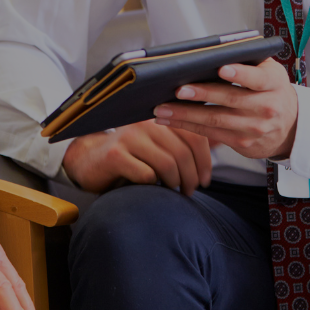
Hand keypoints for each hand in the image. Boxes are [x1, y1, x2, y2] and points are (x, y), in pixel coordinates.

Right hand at [61, 120, 213, 195]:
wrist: (89, 161)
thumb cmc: (130, 155)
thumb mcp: (157, 145)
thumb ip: (183, 141)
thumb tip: (220, 141)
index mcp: (160, 117)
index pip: (194, 136)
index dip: (205, 161)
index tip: (206, 180)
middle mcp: (145, 123)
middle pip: (182, 152)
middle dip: (191, 177)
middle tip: (190, 191)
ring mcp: (129, 137)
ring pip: (167, 164)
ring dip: (175, 183)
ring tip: (174, 191)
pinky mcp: (116, 154)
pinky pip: (147, 175)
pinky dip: (153, 186)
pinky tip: (151, 188)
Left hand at [153, 58, 297, 159]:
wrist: (290, 125)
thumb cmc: (271, 90)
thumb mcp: (269, 71)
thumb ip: (248, 61)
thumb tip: (212, 52)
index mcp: (273, 83)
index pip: (257, 77)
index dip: (240, 73)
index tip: (221, 68)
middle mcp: (267, 106)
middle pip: (230, 99)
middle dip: (202, 94)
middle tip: (178, 89)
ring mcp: (255, 127)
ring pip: (215, 120)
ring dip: (185, 114)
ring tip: (162, 108)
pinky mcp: (242, 143)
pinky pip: (210, 133)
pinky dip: (187, 126)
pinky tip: (170, 119)